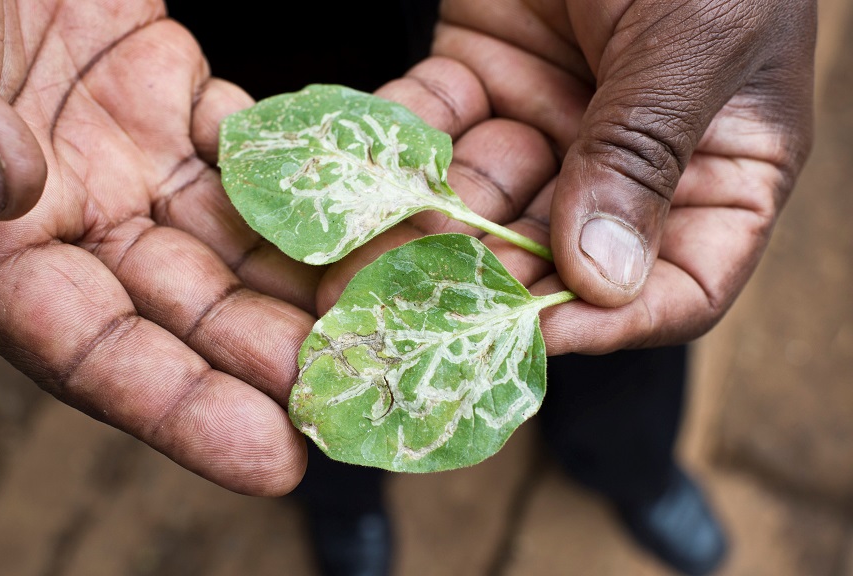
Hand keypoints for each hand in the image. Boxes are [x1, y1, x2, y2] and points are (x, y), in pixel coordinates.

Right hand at [0, 0, 324, 494]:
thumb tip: (3, 184)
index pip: (85, 351)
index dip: (180, 410)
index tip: (276, 459)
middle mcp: (60, 217)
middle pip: (185, 311)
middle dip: (278, 357)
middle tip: (373, 389)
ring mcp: (119, 156)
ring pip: (233, 238)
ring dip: (313, 275)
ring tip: (398, 306)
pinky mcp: (161, 90)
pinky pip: (249, 148)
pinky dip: (310, 174)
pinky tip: (373, 198)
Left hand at [322, 0, 815, 354]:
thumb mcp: (693, 38)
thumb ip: (645, 152)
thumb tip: (601, 279)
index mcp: (718, 165)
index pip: (679, 282)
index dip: (612, 322)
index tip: (535, 336)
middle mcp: (629, 158)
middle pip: (558, 255)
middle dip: (483, 285)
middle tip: (407, 317)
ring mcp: (550, 120)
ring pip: (482, 202)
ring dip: (420, 233)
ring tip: (356, 269)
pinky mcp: (479, 75)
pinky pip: (431, 126)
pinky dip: (391, 149)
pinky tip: (350, 182)